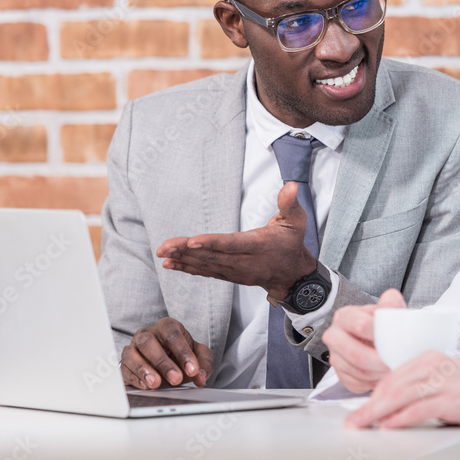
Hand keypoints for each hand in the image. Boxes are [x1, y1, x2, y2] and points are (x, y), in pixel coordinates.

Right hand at [120, 317, 213, 389]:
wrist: (169, 362)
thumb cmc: (182, 356)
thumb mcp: (200, 357)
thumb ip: (204, 365)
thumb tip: (201, 377)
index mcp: (167, 327)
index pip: (173, 334)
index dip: (183, 352)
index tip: (193, 370)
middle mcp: (147, 334)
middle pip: (148, 342)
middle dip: (162, 362)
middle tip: (175, 379)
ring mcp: (133, 348)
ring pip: (131, 354)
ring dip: (144, 370)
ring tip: (156, 383)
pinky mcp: (124, 364)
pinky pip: (124, 369)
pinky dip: (134, 378)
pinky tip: (146, 386)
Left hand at [156, 182, 316, 299]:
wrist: (291, 274)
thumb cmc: (291, 243)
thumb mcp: (296, 221)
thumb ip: (290, 203)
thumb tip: (291, 185)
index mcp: (259, 246)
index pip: (233, 244)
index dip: (212, 243)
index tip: (193, 241)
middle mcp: (244, 262)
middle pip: (213, 256)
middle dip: (187, 250)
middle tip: (165, 245)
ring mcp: (234, 271)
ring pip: (205, 265)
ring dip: (183, 258)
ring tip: (163, 252)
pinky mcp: (228, 274)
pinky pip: (205, 272)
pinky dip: (187, 268)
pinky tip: (170, 263)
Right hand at [321, 289, 406, 393]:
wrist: (380, 338)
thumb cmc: (383, 323)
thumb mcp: (390, 309)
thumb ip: (391, 303)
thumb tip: (390, 300)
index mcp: (345, 316)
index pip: (359, 325)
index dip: (379, 335)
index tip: (396, 341)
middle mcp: (335, 336)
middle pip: (355, 353)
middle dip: (379, 360)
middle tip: (396, 361)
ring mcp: (336, 357)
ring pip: (357, 371)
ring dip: (379, 373)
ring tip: (395, 368)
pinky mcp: (341, 375)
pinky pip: (357, 384)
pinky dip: (374, 382)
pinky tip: (384, 375)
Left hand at [344, 351, 459, 432]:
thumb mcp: (443, 381)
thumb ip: (419, 388)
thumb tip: (390, 406)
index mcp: (430, 358)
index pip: (393, 375)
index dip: (373, 394)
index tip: (360, 409)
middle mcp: (435, 366)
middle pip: (393, 385)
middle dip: (370, 405)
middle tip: (354, 420)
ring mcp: (444, 381)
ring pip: (402, 395)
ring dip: (378, 412)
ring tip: (365, 424)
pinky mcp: (453, 399)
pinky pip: (420, 409)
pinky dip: (402, 418)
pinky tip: (390, 425)